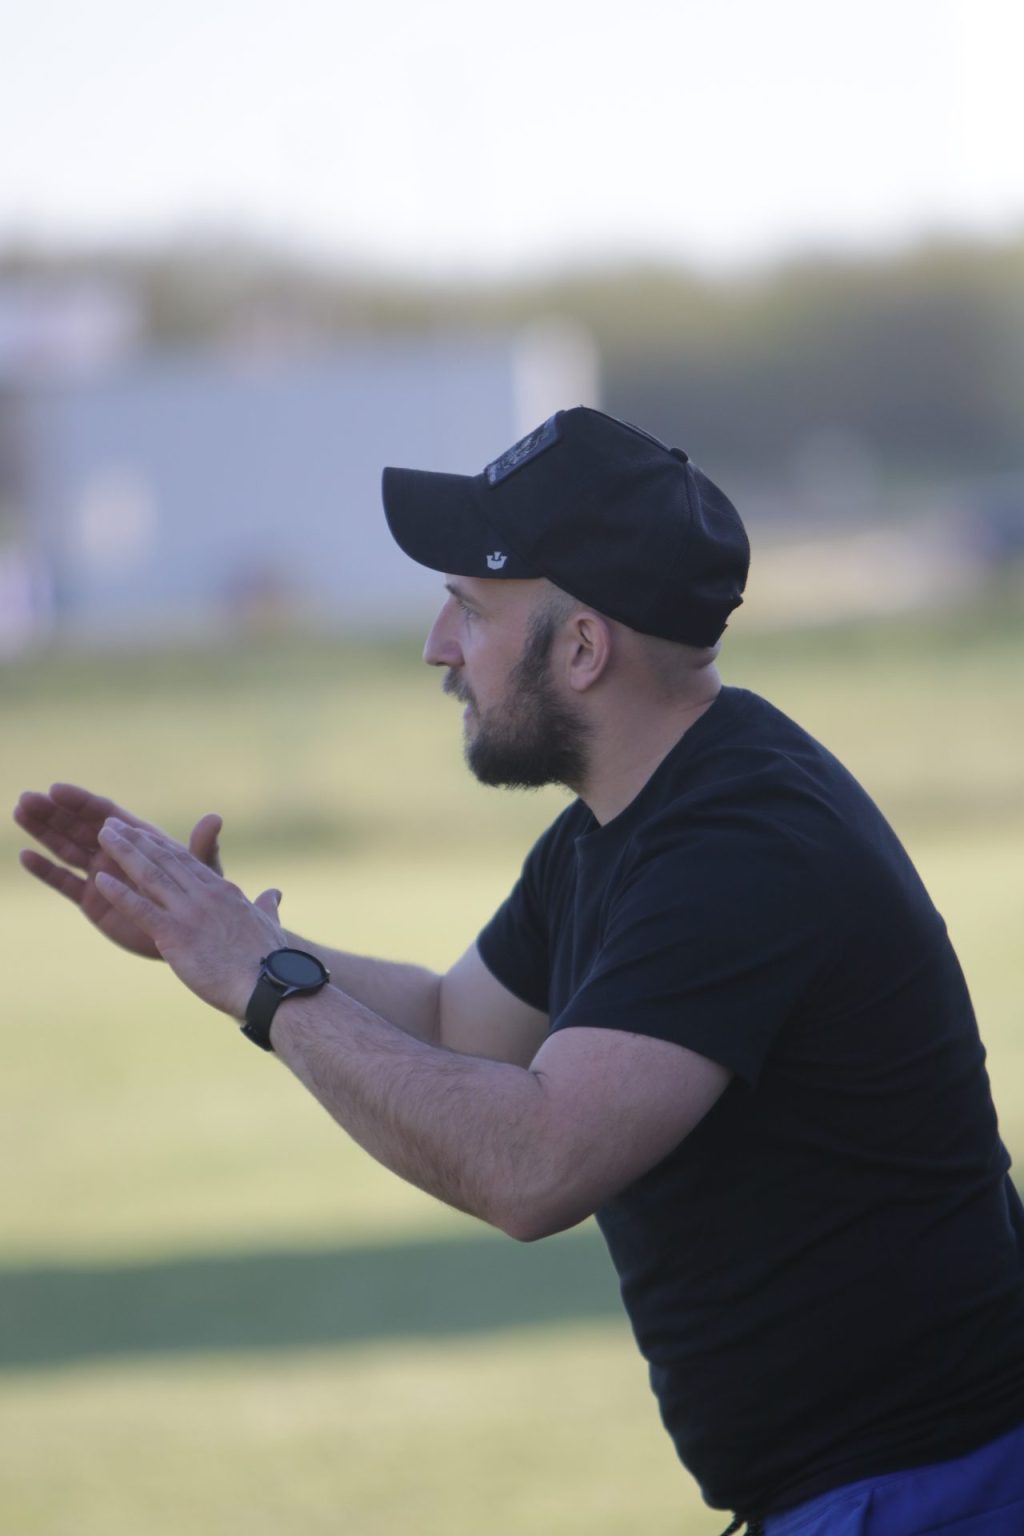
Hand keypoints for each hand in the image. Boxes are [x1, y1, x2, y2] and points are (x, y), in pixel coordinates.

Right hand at [14, 783, 223, 959]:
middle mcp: (115, 852)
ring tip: (19, 812)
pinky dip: (45, 870)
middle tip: (26, 798)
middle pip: (78, 827)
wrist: (190, 935)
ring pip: (65, 849)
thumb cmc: (202, 896)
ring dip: (43, 832)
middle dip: (53, 812)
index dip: (80, 801)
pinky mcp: (92, 900)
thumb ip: (202, 846)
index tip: (56, 789)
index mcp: (138, 838)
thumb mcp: (202, 871)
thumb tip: (215, 818)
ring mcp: (101, 875)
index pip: (104, 813)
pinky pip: (64, 882)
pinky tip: (25, 857)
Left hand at [95, 819, 283, 1017]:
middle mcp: (205, 895)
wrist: (270, 983)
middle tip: (111, 824)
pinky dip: (119, 893)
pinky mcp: (175, 935)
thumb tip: (274, 894)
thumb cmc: (272, 960)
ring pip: (150, 875)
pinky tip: (99, 880)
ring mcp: (189, 913)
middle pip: (164, 860)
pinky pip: (141, 909)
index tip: (141, 832)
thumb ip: (267, 905)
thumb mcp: (269, 923)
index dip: (160, 845)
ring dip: (123, 853)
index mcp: (224, 891)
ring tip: (102, 836)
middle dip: (135, 840)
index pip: (186, 861)